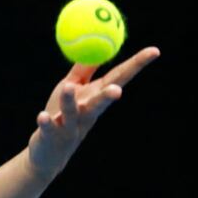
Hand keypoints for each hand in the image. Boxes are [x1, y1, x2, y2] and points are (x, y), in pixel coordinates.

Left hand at [26, 46, 160, 180]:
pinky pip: (48, 129)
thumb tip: (95, 44)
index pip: (118, 79)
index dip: (137, 65)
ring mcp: (70, 127)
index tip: (155, 51)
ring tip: (68, 87)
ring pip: (72, 113)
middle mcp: (86, 113)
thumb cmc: (62, 115)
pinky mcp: (51, 137)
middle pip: (100, 102)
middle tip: (117, 90)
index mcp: (95, 98)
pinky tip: (42, 117)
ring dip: (70, 101)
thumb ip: (83, 69)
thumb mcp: (73, 88)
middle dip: (108, 96)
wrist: (49, 153)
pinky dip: (46, 122)